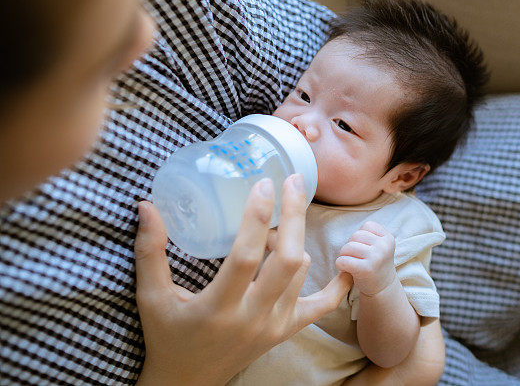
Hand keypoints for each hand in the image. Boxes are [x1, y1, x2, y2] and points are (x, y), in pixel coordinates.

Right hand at [134, 173, 352, 385]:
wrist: (187, 383)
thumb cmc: (167, 336)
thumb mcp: (151, 297)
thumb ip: (150, 251)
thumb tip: (145, 205)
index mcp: (218, 308)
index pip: (246, 256)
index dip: (257, 217)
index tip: (264, 184)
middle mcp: (252, 317)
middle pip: (288, 260)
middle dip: (294, 216)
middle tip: (292, 181)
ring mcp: (274, 326)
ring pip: (300, 272)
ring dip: (294, 240)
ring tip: (276, 223)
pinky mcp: (285, 332)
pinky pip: (321, 307)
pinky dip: (336, 287)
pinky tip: (346, 265)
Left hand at [335, 221, 395, 296]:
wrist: (382, 288)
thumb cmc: (375, 264)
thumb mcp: (379, 245)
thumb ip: (368, 235)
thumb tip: (341, 222)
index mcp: (388, 238)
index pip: (367, 226)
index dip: (361, 237)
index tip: (365, 249)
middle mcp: (384, 246)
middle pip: (355, 235)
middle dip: (351, 246)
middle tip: (356, 258)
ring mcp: (376, 257)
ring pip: (348, 247)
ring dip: (344, 255)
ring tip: (351, 263)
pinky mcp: (366, 269)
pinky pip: (343, 260)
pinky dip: (340, 264)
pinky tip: (346, 270)